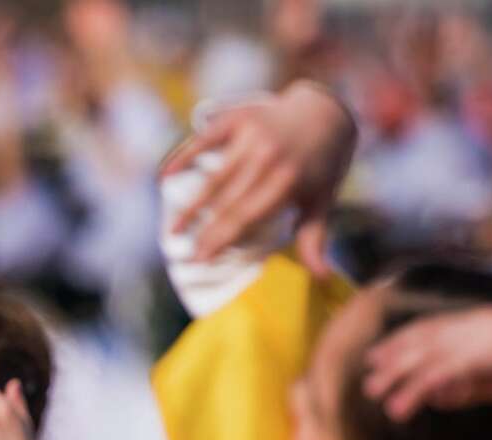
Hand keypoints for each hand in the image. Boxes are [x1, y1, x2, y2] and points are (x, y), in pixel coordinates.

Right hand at [161, 80, 356, 270]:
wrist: (326, 112)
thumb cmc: (323, 165)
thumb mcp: (322, 201)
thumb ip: (315, 238)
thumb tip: (322, 276)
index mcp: (287, 183)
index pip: (245, 219)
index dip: (220, 241)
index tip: (202, 260)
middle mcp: (267, 158)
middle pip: (226, 203)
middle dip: (204, 232)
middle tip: (185, 253)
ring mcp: (251, 136)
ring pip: (214, 178)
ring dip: (191, 206)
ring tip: (174, 229)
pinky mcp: (238, 118)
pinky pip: (204, 141)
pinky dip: (182, 157)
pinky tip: (165, 176)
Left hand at [362, 307, 491, 420]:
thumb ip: (465, 385)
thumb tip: (435, 397)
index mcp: (481, 321)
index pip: (430, 328)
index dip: (400, 343)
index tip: (374, 359)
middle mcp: (481, 321)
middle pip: (424, 339)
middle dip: (393, 361)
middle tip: (368, 382)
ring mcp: (489, 334)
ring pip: (431, 356)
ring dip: (401, 379)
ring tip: (380, 400)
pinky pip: (448, 371)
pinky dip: (422, 388)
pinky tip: (405, 405)